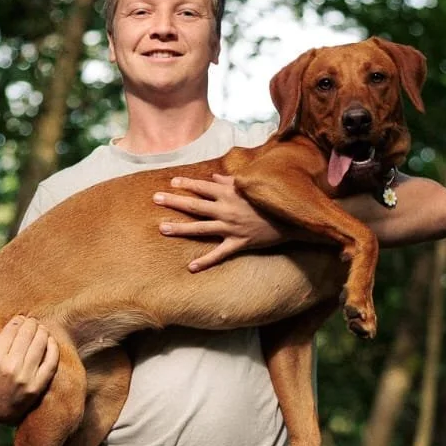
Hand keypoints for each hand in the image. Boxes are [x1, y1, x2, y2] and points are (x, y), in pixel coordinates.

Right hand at [0, 316, 58, 423]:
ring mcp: (26, 377)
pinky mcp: (38, 385)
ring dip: (42, 331)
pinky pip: (51, 361)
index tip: (20, 319)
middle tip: (32, 322)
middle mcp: (11, 368)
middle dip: (31, 323)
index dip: (18, 320)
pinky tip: (50, 340)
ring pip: (40, 343)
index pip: (12, 330)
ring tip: (40, 329)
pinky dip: (53, 347)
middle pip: (27, 334)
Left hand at [154, 173, 291, 271]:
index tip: (172, 182)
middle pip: (195, 205)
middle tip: (155, 198)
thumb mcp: (251, 186)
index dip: (187, 184)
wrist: (291, 218)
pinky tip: (191, 267)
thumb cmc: (270, 199)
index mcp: (230, 193)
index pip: (203, 187)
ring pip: (200, 228)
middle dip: (174, 201)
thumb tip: (214, 177)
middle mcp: (227, 209)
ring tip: (162, 228)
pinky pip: (219, 254)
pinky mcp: (238, 243)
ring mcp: (231, 227)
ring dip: (180, 228)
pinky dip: (205, 261)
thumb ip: (230, 182)